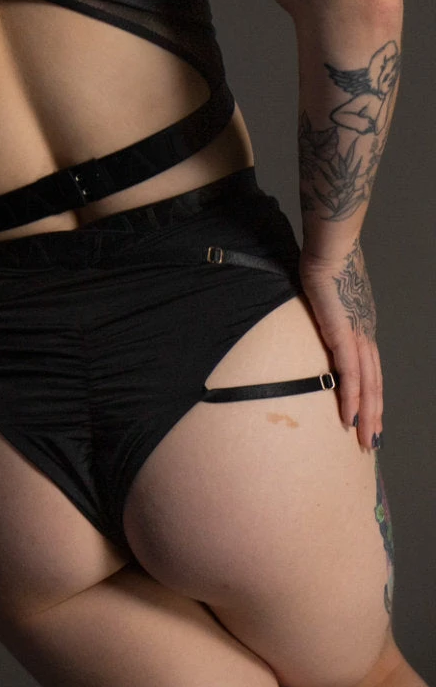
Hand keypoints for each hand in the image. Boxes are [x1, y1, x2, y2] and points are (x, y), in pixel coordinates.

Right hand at [298, 239, 381, 450]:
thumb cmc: (325, 259)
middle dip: (374, 414)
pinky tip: (349, 418)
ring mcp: (358, 335)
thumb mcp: (326, 290)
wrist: (330, 245)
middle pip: (374, 381)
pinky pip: (350, 374)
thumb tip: (313, 306)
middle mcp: (366, 333)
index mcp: (362, 323)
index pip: (370, 366)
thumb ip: (325, 305)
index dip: (371, 393)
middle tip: (372, 441)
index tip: (369, 413)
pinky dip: (352, 399)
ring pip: (367, 385)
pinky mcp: (344, 334)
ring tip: (365, 440)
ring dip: (368, 415)